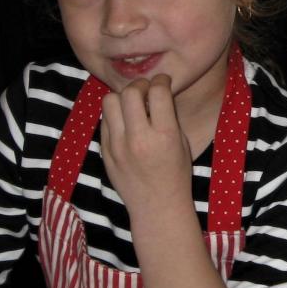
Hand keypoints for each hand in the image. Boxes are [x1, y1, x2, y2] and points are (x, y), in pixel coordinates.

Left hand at [99, 74, 191, 218]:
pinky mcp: (105, 152)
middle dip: (140, 85)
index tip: (163, 82)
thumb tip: (158, 93)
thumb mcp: (182, 144)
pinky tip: (124, 122)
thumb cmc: (176, 175)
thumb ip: (169, 118)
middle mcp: (139, 138)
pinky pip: (104, 121)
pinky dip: (114, 116)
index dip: (161, 80)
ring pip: (109, 101)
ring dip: (122, 98)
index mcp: (165, 135)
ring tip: (132, 105)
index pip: (158, 92)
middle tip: (146, 91)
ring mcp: (118, 146)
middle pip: (130, 92)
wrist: (157, 206)